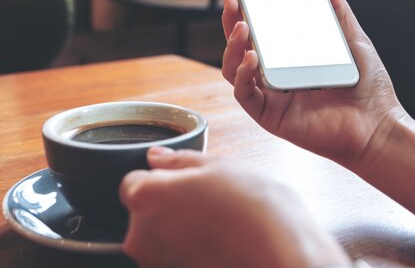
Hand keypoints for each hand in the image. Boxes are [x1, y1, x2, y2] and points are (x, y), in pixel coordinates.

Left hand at [120, 147, 350, 267]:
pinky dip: (190, 252)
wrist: (282, 256)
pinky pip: (175, 259)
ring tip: (219, 222)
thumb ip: (179, 160)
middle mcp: (141, 236)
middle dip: (168, 204)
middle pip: (144, 213)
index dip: (159, 178)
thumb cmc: (254, 208)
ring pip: (160, 238)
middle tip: (207, 199)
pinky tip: (220, 243)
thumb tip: (155, 157)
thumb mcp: (218, 165)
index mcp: (146, 197)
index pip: (132, 182)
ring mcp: (157, 264)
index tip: (183, 180)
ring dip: (179, 229)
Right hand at [221, 0, 405, 168]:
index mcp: (292, 61)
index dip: (248, 14)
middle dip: (232, 24)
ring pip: (234, 70)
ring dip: (233, 47)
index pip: (261, 34)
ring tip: (243, 27)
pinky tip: (253, 58)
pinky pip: (244, 95)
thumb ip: (338, 13)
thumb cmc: (369, 90)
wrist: (379, 126)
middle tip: (232, 1)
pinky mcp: (270, 117)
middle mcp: (276, 78)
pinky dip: (242, 75)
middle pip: (241, 49)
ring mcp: (271, 98)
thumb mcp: (353, 41)